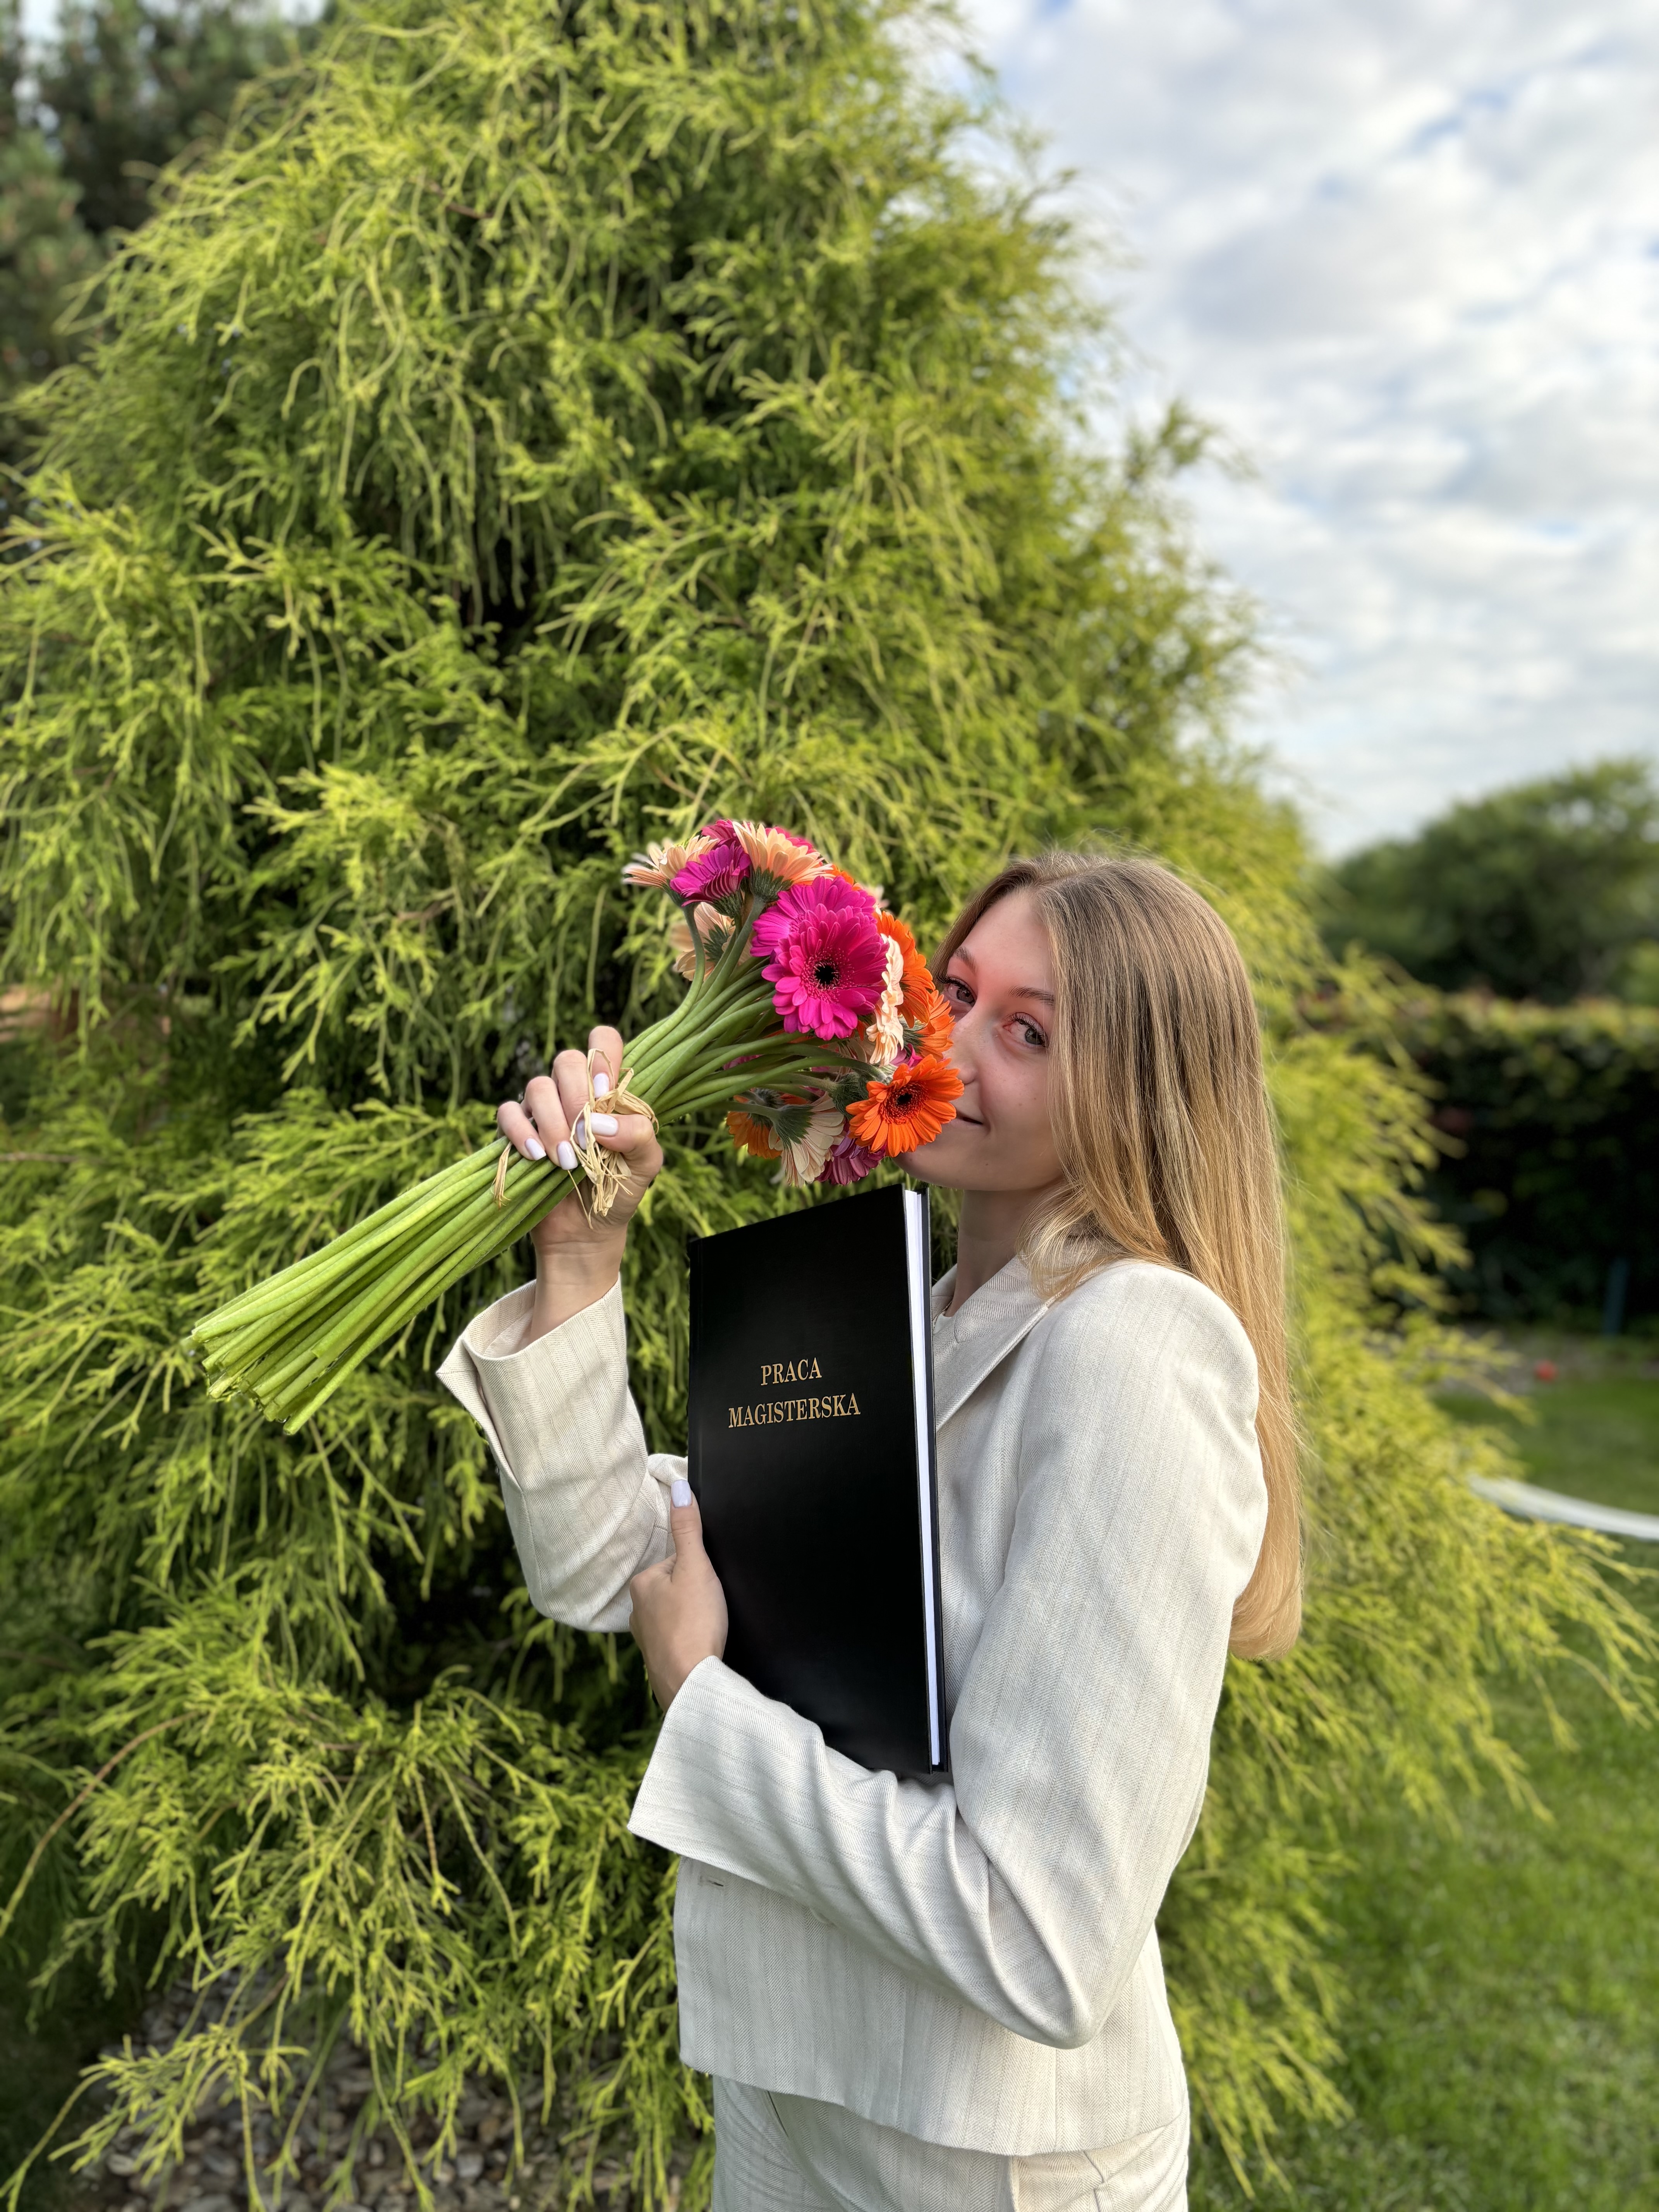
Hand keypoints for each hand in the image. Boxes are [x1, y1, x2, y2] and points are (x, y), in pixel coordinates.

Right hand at [496, 1025, 662, 1340]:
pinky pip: (507, 1113)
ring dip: (552, 1122)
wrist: (587, 1233)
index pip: (604, 1041)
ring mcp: (543, 1111)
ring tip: (565, 1160)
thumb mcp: (645, 1167)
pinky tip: (536, 1157)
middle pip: (566, 1060)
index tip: (604, 1093)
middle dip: (575, 1097)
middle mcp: (573, 1093)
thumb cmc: (619, 1192)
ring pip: (536, 1086)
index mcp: (608, 1090)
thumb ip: (639, 1136)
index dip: (602, 1056)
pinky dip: (520, 1132)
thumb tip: (601, 1121)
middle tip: (585, 1137)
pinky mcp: (517, 1133)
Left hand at [629, 1482, 727, 1708]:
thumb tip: (679, 1486)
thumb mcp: (696, 1567)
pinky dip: (692, 1638)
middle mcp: (636, 1610)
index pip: (678, 1561)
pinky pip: (679, 1637)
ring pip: (677, 1613)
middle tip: (710, 1610)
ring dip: (694, 1617)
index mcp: (641, 1584)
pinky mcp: (659, 1660)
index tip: (709, 1588)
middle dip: (696, 1594)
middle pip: (677, 1587)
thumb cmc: (694, 1623)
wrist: (692, 1683)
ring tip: (708, 1628)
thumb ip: (688, 1528)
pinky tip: (703, 1645)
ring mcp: (646, 1638)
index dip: (701, 1571)